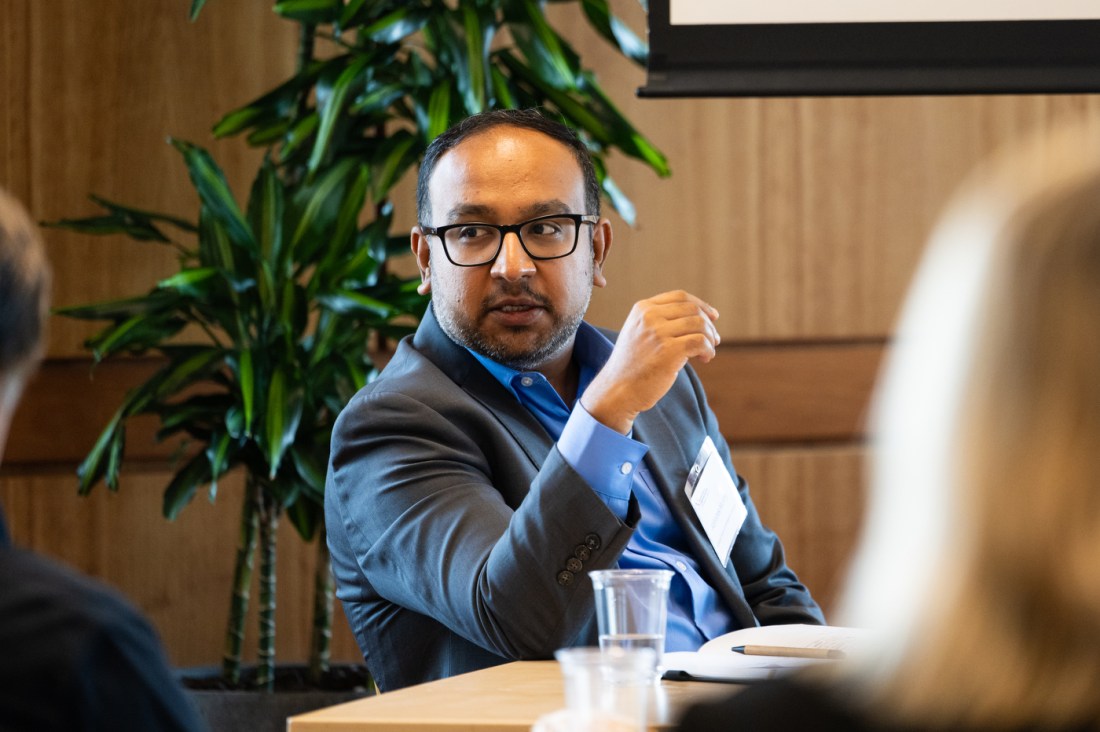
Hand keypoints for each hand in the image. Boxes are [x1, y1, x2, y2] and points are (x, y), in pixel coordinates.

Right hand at [581, 290, 719, 433]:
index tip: (712, 317)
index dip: (701, 305)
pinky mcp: (669, 351)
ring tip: (707, 352)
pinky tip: (705, 359)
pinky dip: (708, 350)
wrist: (618, 390)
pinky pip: (700, 342)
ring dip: (710, 338)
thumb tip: (700, 318)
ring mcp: (658, 333)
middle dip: (708, 324)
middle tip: (714, 340)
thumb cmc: (632, 365)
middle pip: (692, 310)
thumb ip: (661, 321)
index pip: (679, 297)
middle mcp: (649, 316)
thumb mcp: (639, 333)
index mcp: (642, 308)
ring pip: (699, 325)